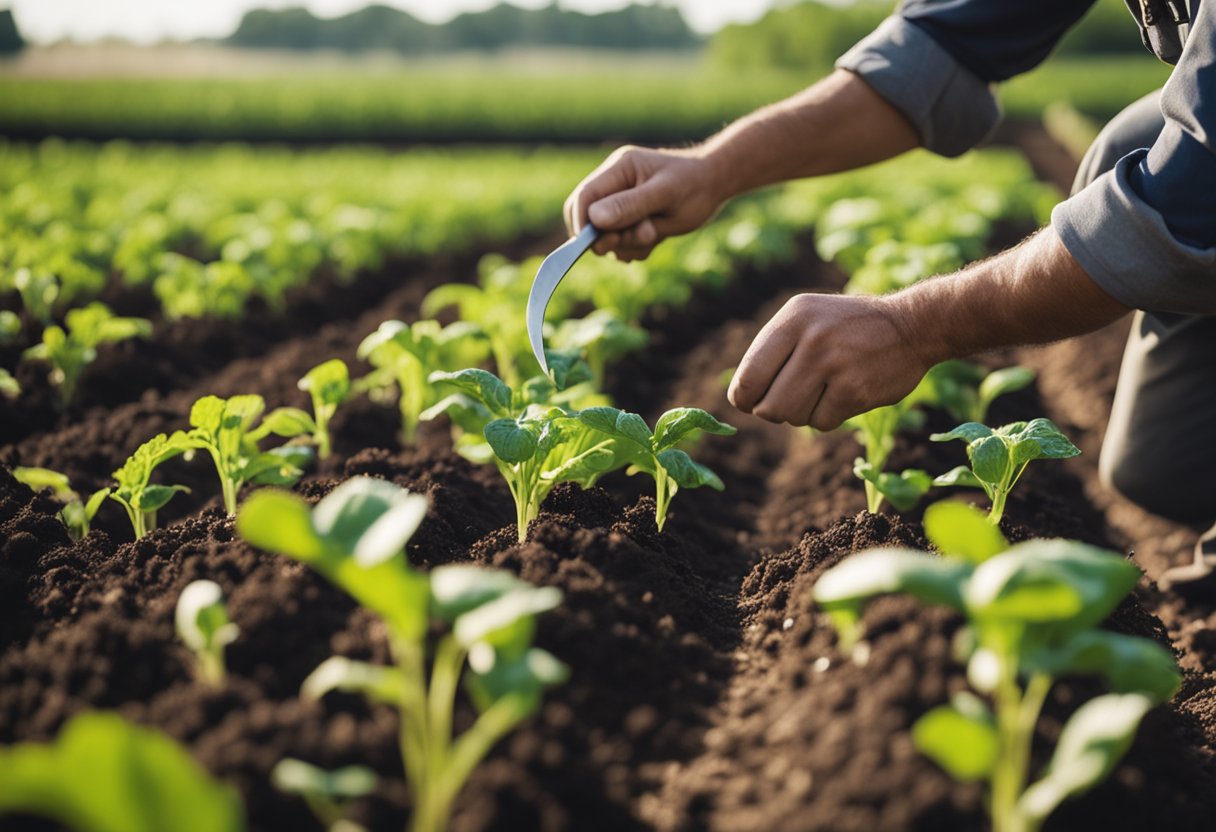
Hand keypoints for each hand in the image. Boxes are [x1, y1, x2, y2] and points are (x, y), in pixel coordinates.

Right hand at [564, 145, 725, 261]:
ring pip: (605, 237)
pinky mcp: (629, 220)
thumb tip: (594, 219)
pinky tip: (655, 237)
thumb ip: (629, 205)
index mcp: (618, 169)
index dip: (582, 223)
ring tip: (655, 233)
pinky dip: (634, 249)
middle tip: (635, 238)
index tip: (595, 244)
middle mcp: (614, 185)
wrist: (714, 185)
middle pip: (586, 219)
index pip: (584, 197)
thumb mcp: (663, 195)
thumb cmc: (693, 184)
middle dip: (606, 237)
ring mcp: (620, 203)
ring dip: (627, 244)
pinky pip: (620, 245)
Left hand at [727, 293, 932, 430]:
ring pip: (792, 418)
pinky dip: (828, 416)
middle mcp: (811, 339)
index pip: (747, 377)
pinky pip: (822, 423)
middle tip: (791, 398)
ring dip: (802, 413)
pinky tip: (842, 393)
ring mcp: (834, 365)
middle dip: (774, 410)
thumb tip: (741, 397)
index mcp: (792, 319)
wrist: (912, 326)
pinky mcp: (855, 391)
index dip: (744, 398)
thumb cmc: (847, 327)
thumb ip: (772, 350)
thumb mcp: (806, 318)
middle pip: (767, 407)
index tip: (752, 400)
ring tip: (820, 390)